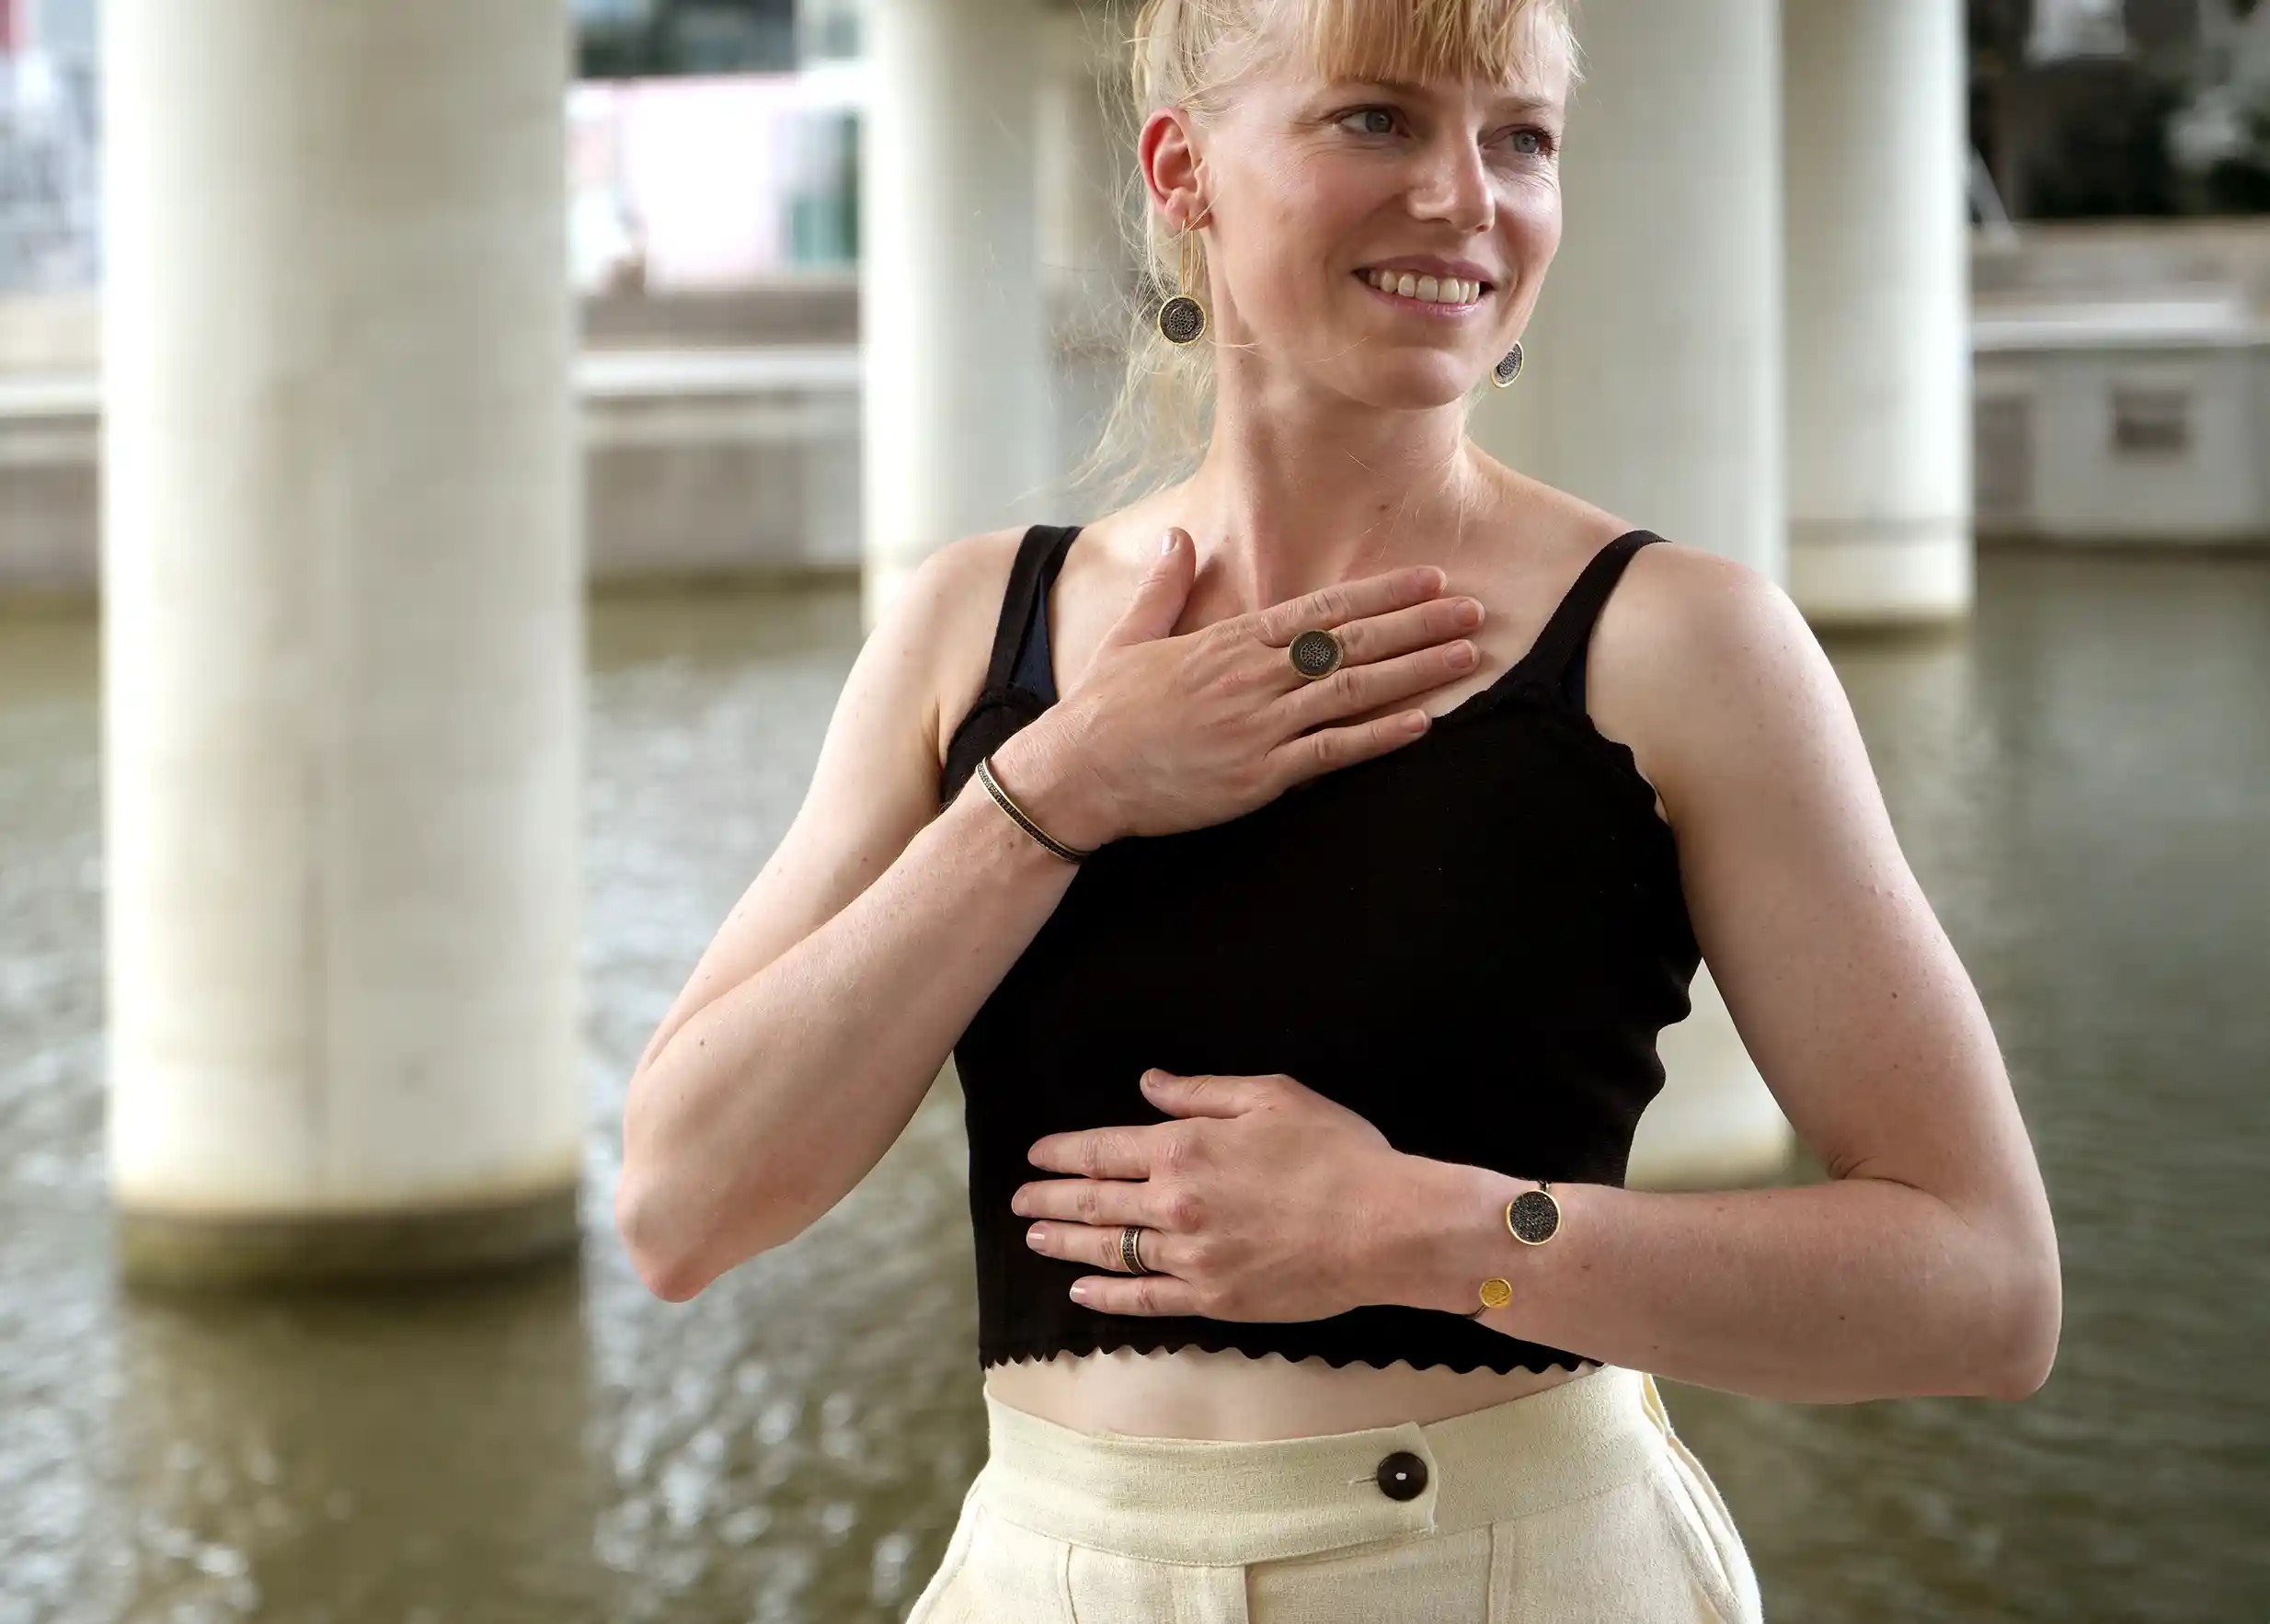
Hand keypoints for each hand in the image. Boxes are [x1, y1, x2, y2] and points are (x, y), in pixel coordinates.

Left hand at [1010, 1069, 1416, 1320]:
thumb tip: (1148, 1085)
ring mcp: (1191, 1257)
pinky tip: (1082, 1289)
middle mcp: (1176, 1205)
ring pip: (1109, 1252)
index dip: (1063, 1153)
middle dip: (1049, 1199)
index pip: (1103, 1151)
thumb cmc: (1337, 1154)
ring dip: (1065, 1243)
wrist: (1387, 1227)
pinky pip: (1144, 1300)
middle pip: (1094, 1203)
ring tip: (1035, 1237)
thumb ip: (1200, 1093)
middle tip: (1019, 1200)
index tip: (1036, 1155)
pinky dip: (1107, 1295)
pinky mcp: (1213, 1299)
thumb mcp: (1270, 1097)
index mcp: (1185, 1149)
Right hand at [1014, 528, 1485, 846]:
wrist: (1076, 774)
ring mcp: (1258, 726)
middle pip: (1351, 642)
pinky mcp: (1258, 776)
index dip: (1380, 592)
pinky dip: (1378, 737)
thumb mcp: (1130, 636)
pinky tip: (1421, 723)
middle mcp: (1251, 677)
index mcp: (1228, 642)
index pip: (1320, 608)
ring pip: (1352, 691)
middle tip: (1473, 608)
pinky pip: (1331, 753)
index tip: (1427, 578)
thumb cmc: (1101, 709)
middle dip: (1418, 624)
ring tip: (1465, 656)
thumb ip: (1165, 586)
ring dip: (1415, 672)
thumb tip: (1177, 537)